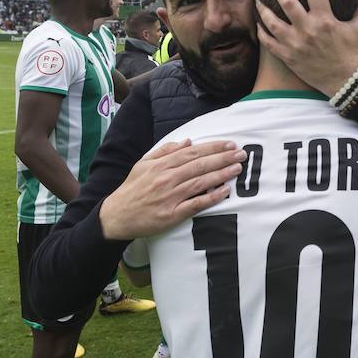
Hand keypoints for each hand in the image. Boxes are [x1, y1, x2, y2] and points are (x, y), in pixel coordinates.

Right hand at [98, 139, 247, 240]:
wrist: (116, 216)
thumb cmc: (132, 189)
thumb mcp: (143, 164)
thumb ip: (165, 151)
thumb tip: (187, 142)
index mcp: (160, 165)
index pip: (192, 153)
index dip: (212, 148)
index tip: (229, 145)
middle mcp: (166, 179)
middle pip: (199, 165)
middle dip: (222, 158)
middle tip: (241, 154)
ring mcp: (170, 197)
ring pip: (200, 182)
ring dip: (221, 175)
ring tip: (237, 169)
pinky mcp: (171, 215)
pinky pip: (195, 204)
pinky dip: (211, 197)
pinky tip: (225, 191)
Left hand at [255, 0, 357, 96]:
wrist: (342, 81)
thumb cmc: (350, 52)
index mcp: (325, 20)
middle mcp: (308, 30)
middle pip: (287, 2)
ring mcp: (295, 44)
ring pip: (272, 22)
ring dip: (263, 8)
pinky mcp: (288, 56)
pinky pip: (269, 42)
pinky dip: (262, 32)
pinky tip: (259, 23)